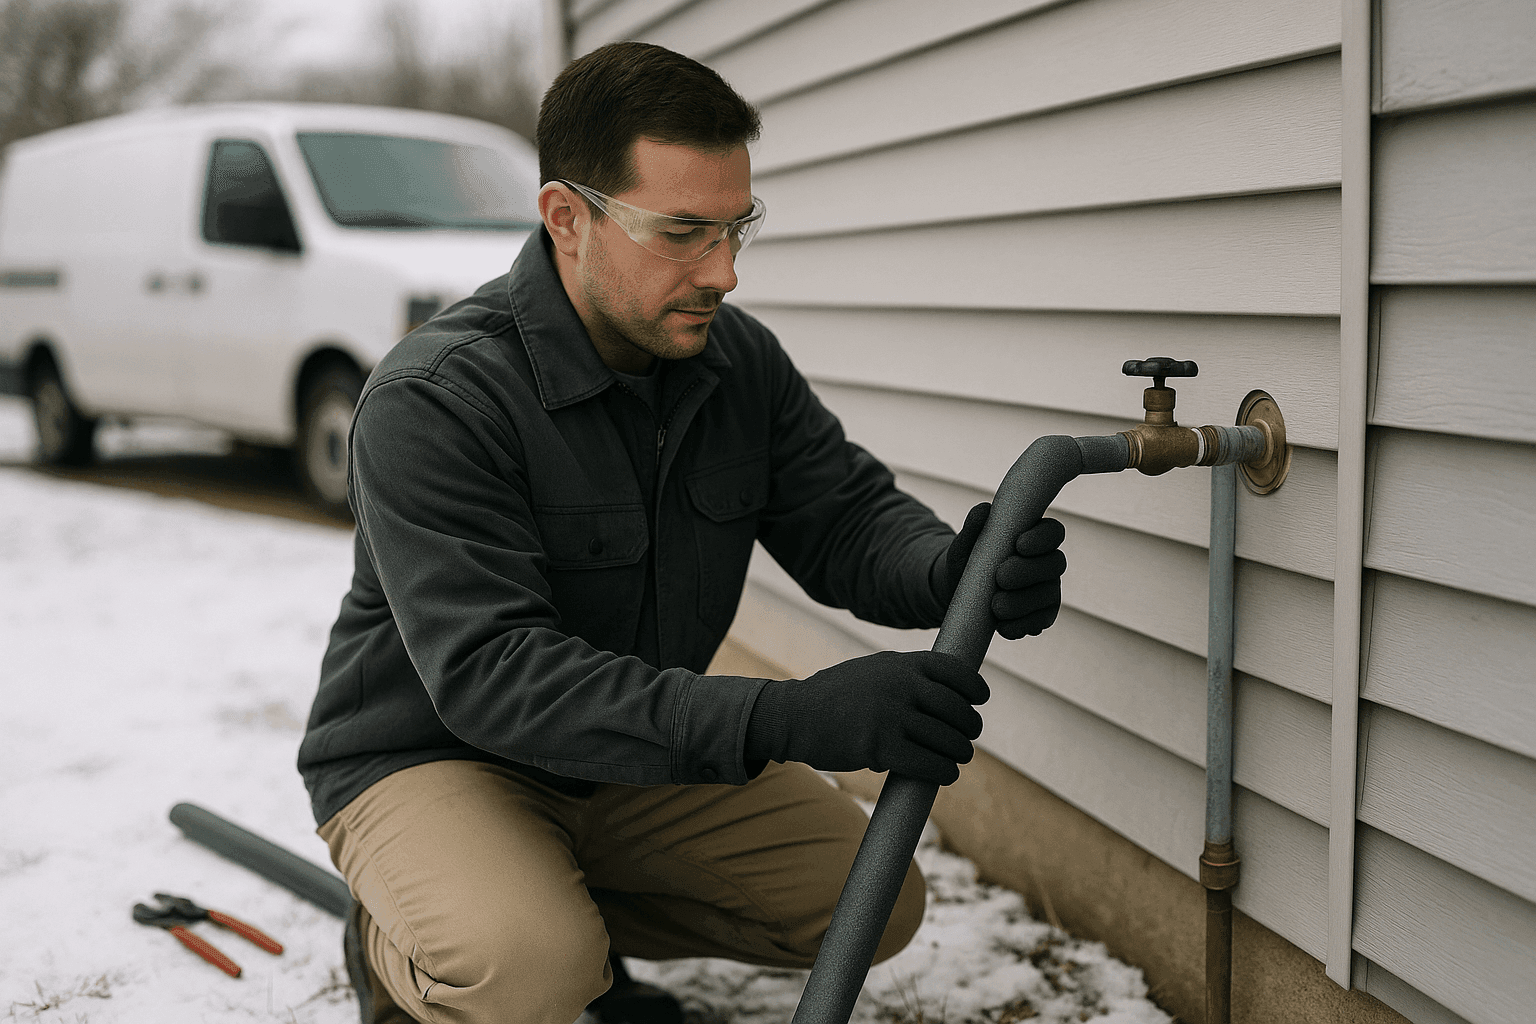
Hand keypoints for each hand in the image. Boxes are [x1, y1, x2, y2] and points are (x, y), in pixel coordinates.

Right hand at [744, 650, 988, 785]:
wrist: (795, 716)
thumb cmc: (835, 695)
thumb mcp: (872, 669)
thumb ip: (906, 673)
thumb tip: (947, 689)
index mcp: (901, 663)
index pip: (955, 672)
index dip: (974, 688)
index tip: (980, 701)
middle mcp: (901, 685)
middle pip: (957, 710)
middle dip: (970, 727)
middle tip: (967, 737)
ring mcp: (891, 716)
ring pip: (948, 740)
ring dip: (959, 753)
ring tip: (957, 758)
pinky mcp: (881, 748)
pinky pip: (930, 764)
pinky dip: (944, 772)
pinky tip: (945, 774)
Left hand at [939, 502, 1065, 638]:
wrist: (958, 593)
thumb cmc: (967, 561)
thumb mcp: (964, 544)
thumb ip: (973, 526)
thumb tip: (984, 510)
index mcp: (1034, 537)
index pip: (1052, 532)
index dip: (1041, 538)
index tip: (1019, 545)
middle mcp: (1046, 562)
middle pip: (1054, 564)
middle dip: (1028, 571)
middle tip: (1000, 577)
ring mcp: (1047, 590)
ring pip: (1048, 595)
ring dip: (1022, 602)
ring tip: (996, 606)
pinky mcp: (1041, 616)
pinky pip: (1041, 622)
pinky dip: (1021, 625)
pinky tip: (1003, 626)